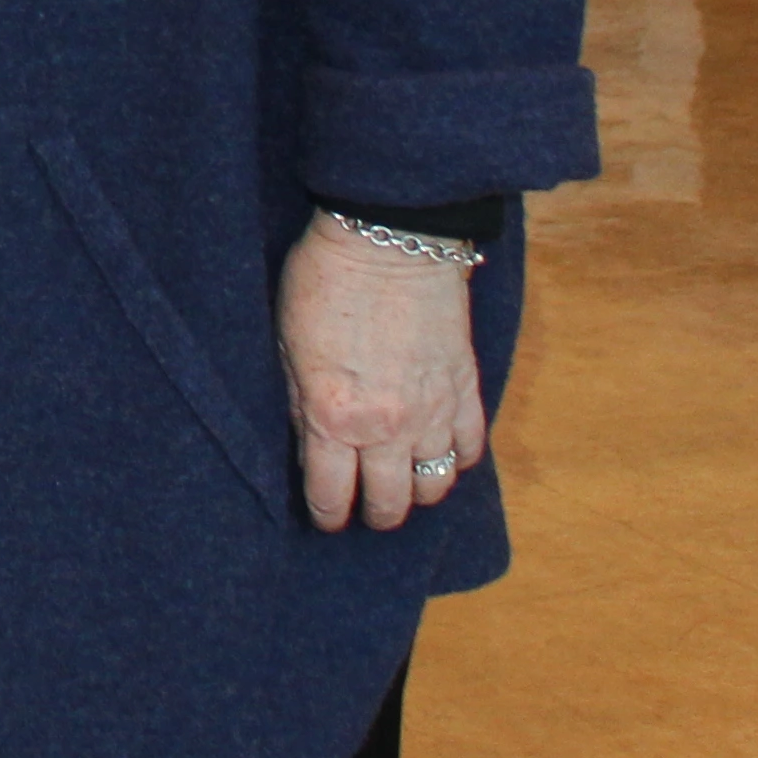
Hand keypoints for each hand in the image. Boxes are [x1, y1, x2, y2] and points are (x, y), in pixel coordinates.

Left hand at [275, 217, 487, 531]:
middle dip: (375, 514)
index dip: (327, 515)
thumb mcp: (286, 345)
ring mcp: (434, 411)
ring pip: (435, 486)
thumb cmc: (322, 281)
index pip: (333, 496)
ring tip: (402, 484)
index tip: (325, 518)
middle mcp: (388, 427)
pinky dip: (457, 459)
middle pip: (390, 504)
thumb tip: (308, 444)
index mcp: (334, 417)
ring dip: (417, 493)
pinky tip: (440, 453)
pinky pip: (470, 448)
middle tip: (365, 508)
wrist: (389, 239)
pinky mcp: (467, 389)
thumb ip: (298, 403)